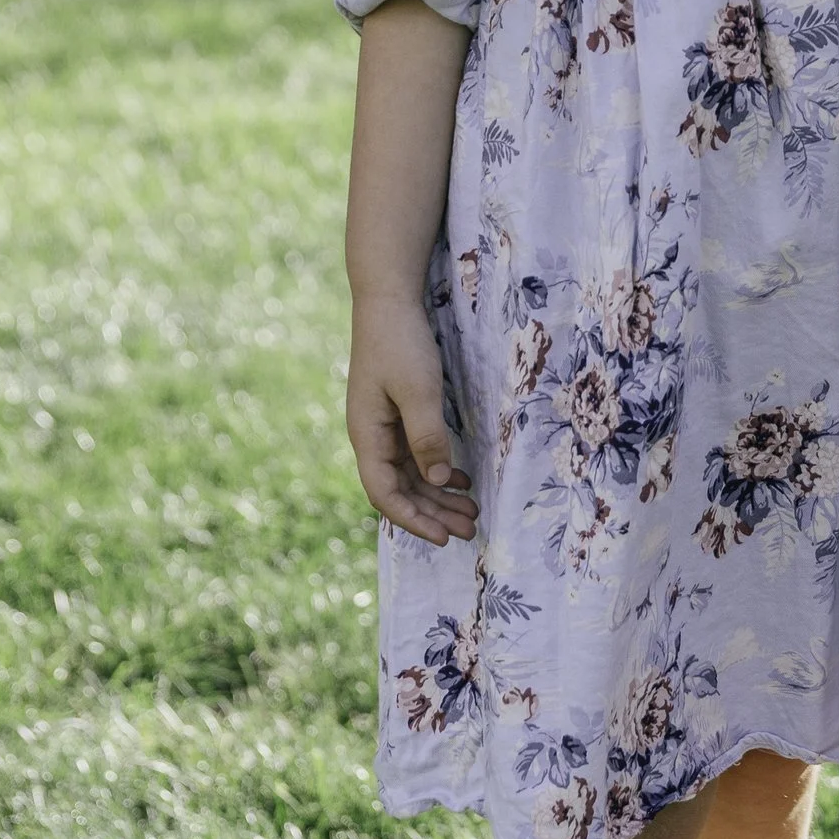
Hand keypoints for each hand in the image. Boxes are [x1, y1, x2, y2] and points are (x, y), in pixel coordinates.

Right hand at [348, 294, 478, 546]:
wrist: (388, 301)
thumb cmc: (400, 343)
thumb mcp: (418, 390)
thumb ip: (426, 437)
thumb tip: (435, 482)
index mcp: (366, 436)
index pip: (385, 494)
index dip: (413, 520)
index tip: (444, 537)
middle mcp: (372, 437)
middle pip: (401, 490)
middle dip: (434, 513)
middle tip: (470, 529)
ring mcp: (384, 427)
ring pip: (411, 475)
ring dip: (438, 495)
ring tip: (472, 512)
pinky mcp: (398, 414)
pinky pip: (416, 455)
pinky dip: (438, 470)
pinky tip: (461, 480)